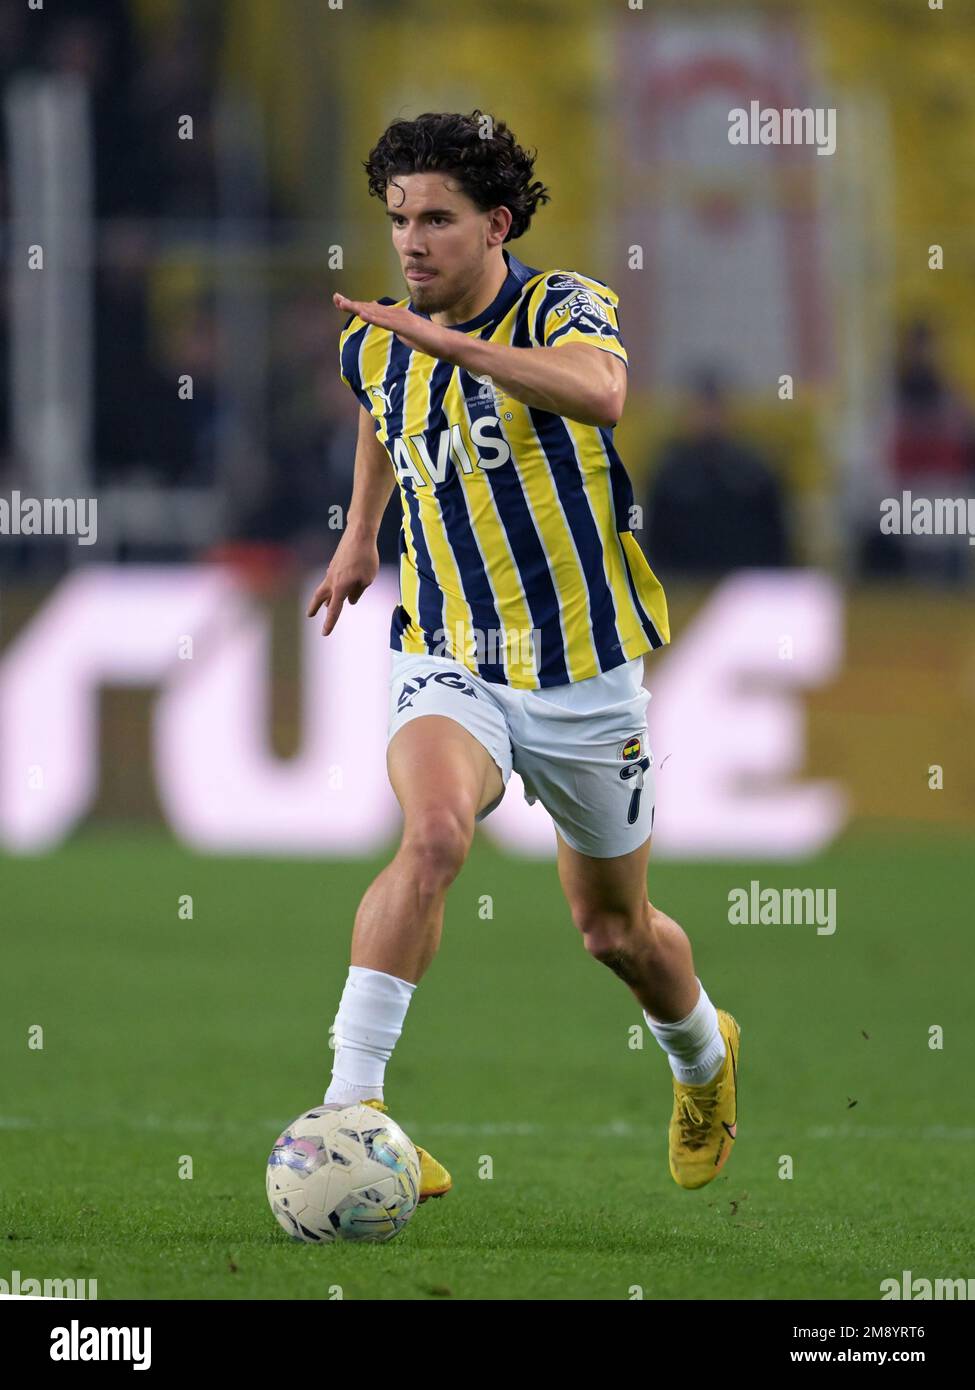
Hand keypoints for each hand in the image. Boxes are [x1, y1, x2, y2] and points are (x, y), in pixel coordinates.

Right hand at [307, 528, 379, 635]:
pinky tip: (338, 584)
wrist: (360, 535)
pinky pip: (332, 578)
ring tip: (323, 604)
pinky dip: (333, 585)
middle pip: (319, 597)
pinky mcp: (335, 563)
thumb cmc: (366, 558)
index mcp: (340, 588)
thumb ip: (358, 592)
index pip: (334, 610)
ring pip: (324, 587)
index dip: (329, 623)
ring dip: (323, 597)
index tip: (324, 633)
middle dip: (314, 607)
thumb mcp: (368, 579)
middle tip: (309, 615)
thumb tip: (351, 600)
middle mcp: (332, 580)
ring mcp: (332, 571)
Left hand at [333, 291, 461, 362]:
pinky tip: (363, 315)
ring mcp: (401, 319)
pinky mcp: (406, 326)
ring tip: (344, 303)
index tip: (340, 301)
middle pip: (370, 308)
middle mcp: (396, 314)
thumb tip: (389, 325)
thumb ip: (395, 329)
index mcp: (395, 316)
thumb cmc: (428, 341)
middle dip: (352, 304)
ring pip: (376, 313)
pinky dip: (374, 318)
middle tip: (335, 297)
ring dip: (359, 308)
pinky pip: (386, 322)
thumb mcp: (405, 334)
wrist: (445, 344)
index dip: (356, 306)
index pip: (372, 310)